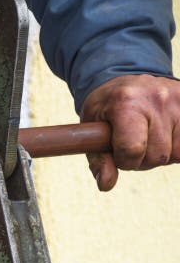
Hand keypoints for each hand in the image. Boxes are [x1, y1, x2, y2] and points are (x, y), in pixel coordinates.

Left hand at [81, 74, 179, 190]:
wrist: (125, 78)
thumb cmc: (106, 110)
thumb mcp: (92, 132)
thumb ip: (99, 161)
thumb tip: (106, 185)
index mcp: (125, 103)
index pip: (132, 150)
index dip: (124, 161)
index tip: (118, 152)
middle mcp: (156, 98)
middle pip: (157, 156)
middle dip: (143, 159)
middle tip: (134, 143)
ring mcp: (178, 99)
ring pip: (176, 153)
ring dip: (162, 154)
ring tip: (149, 137)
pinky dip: (177, 147)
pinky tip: (166, 136)